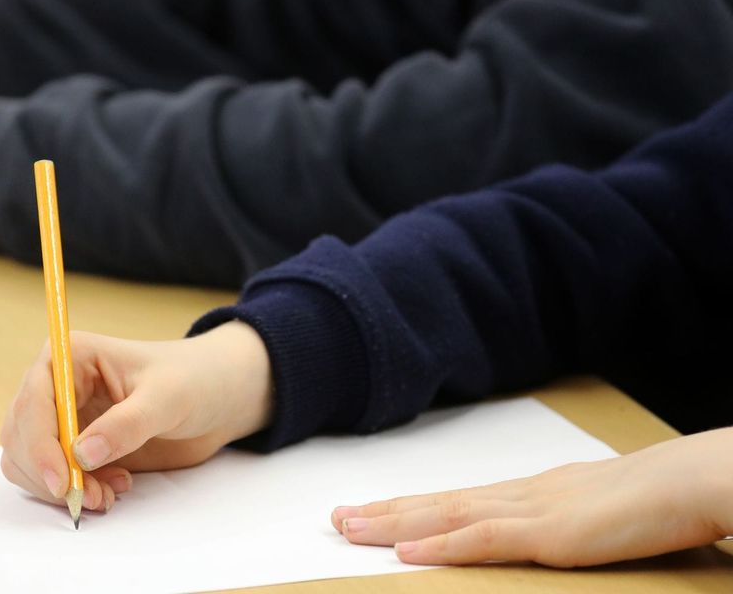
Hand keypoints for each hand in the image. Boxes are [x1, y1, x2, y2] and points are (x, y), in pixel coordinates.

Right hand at [0, 322, 272, 511]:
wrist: (216, 398)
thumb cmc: (193, 380)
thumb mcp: (166, 398)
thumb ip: (126, 425)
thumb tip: (81, 455)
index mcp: (70, 357)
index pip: (33, 402)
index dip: (39, 445)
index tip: (62, 482)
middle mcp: (56, 386)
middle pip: (21, 436)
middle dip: (50, 473)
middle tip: (90, 497)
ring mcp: (63, 418)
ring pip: (29, 462)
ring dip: (61, 488)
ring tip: (108, 494)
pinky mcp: (74, 447)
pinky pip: (53, 477)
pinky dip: (75, 491)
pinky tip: (114, 487)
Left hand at [332, 426, 732, 566]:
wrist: (697, 480)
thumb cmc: (661, 501)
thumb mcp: (603, 515)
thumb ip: (570, 524)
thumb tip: (551, 534)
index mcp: (534, 494)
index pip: (458, 500)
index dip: (412, 506)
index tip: (372, 510)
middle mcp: (522, 496)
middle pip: (439, 504)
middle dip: (385, 512)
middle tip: (336, 517)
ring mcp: (533, 512)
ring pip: (447, 517)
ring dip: (395, 524)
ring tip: (349, 527)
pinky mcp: (551, 534)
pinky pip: (485, 540)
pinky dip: (443, 545)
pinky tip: (407, 552)